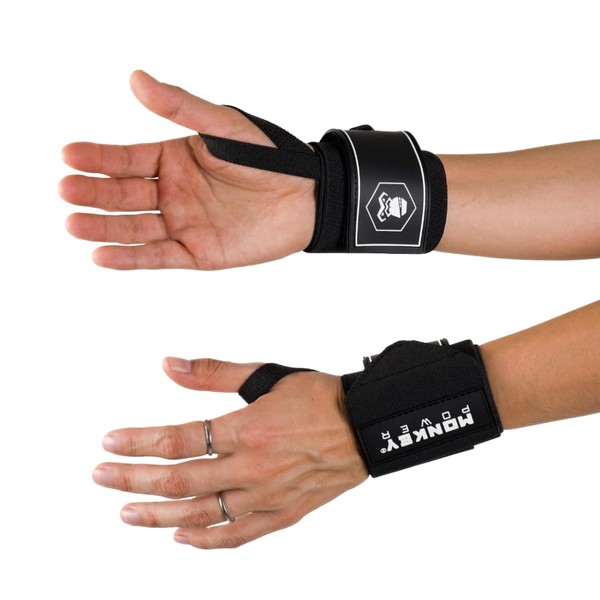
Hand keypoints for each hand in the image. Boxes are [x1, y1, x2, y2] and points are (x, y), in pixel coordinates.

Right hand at [60, 71, 315, 269]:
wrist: (307, 197)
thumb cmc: (269, 158)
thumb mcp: (223, 127)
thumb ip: (181, 108)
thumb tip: (136, 79)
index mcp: (174, 160)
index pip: (125, 159)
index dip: (97, 158)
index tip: (68, 155)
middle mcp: (173, 193)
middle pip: (123, 195)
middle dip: (93, 193)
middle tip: (65, 190)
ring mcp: (183, 224)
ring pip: (135, 228)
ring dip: (103, 227)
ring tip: (73, 222)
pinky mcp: (198, 253)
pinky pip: (159, 256)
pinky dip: (131, 258)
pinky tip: (102, 255)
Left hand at [92, 358, 367, 548]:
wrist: (367, 426)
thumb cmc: (320, 398)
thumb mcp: (265, 375)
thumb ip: (213, 373)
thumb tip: (168, 364)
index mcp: (249, 429)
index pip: (179, 439)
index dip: (139, 442)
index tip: (110, 442)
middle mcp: (254, 468)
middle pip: (180, 480)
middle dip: (133, 479)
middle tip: (101, 476)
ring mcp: (267, 497)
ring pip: (202, 514)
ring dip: (158, 516)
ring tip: (126, 513)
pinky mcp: (283, 514)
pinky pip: (238, 535)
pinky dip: (206, 541)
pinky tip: (181, 538)